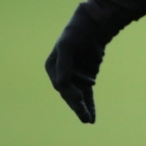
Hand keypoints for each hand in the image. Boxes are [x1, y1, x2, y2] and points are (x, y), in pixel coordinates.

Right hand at [44, 6, 106, 123]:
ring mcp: (75, 77)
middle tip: (84, 117)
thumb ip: (63, 66)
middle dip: (76, 105)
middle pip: (68, 93)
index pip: (60, 84)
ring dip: (83, 108)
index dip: (69, 92)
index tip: (80, 98)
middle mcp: (62, 74)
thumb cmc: (76, 34)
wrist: (93, 26)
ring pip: (78, 96)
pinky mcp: (87, 78)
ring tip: (87, 120)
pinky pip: (87, 95)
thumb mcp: (67, 47)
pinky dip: (89, 105)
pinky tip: (92, 118)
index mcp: (52, 66)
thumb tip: (61, 86)